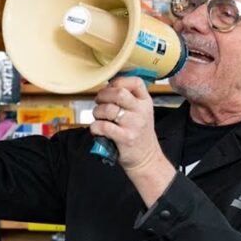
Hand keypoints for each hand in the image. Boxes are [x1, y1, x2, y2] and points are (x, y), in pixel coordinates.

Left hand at [89, 76, 174, 205]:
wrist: (146, 159)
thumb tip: (107, 87)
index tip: (110, 88)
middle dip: (103, 95)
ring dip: (97, 112)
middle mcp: (141, 111)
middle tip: (99, 102)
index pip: (135, 82)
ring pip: (108, 109)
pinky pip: (103, 126)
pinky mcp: (125, 138)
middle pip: (118, 93)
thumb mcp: (141, 113)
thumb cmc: (139, 135)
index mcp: (145, 102)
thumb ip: (129, 100)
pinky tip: (97, 129)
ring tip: (98, 117)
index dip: (118, 82)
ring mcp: (134, 125)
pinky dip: (95, 127)